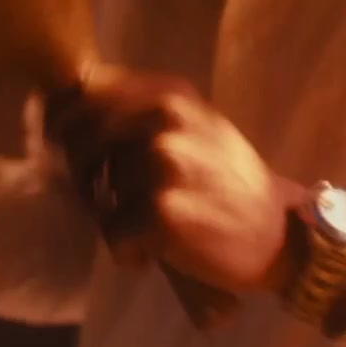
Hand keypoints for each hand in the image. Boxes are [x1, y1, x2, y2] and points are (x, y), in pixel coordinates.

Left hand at [43, 66, 304, 294]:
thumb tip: (67, 106)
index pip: (89, 91)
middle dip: (83, 176)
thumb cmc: (228, 184)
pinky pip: (112, 234)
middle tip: (105, 201)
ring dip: (111, 220)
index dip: (66, 121)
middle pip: (81, 142)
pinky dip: (127, 253)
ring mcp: (164, 164)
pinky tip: (154, 255)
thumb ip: (141, 112)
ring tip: (148, 229)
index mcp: (171, 94)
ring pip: (96, 195)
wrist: (278, 234)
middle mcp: (165, 120)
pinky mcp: (162, 211)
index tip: (68, 148)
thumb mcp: (195, 128)